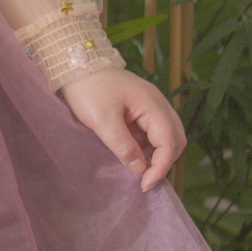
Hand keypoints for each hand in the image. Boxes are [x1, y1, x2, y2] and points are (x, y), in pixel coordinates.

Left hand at [59, 65, 184, 190]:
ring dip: (156, 156)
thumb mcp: (102, 121)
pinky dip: (147, 147)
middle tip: (144, 181)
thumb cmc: (88, 89)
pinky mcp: (141, 109)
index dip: (161, 167)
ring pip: (166, 137)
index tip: (144, 184)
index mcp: (153, 105)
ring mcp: (151, 106)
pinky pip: (153, 132)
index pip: (169, 142)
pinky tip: (133, 157)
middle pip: (175, 140)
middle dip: (163, 162)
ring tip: (138, 171)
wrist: (76, 66)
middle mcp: (158, 104)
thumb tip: (140, 169)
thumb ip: (123, 146)